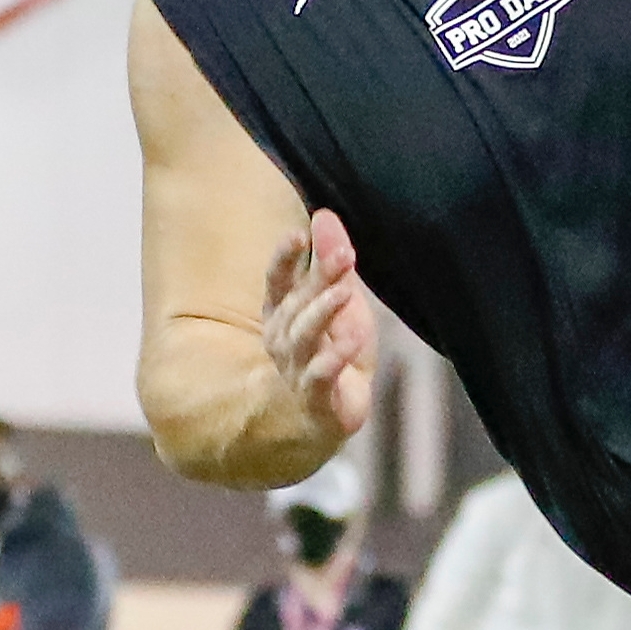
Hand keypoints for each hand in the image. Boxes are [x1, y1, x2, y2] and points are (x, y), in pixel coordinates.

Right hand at [261, 209, 378, 442]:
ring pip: (305, 336)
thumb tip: (324, 214)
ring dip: (323, 312)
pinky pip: (321, 375)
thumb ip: (330, 262)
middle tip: (343, 254)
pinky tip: (352, 339)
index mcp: (281, 312)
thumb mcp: (336, 300)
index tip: (297, 233)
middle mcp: (282, 338)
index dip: (284, 258)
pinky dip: (335, 357)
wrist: (328, 415)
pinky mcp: (316, 397)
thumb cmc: (331, 349)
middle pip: (298, 304)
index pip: (277, 280)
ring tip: (344, 292)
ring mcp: (296, 368)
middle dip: (319, 278)